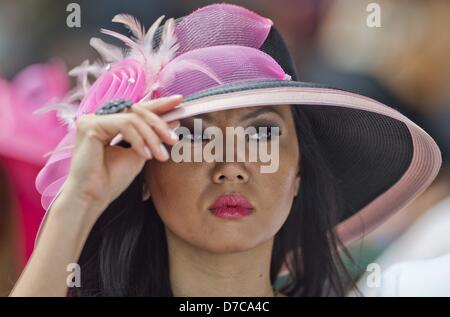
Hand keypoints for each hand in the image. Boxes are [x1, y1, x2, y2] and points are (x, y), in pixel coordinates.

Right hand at [64, 95, 181, 217]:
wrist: (94, 197)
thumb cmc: (113, 179)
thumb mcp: (141, 153)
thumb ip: (154, 136)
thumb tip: (174, 121)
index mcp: (110, 122)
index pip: (137, 109)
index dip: (159, 105)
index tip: (179, 102)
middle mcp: (100, 117)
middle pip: (137, 110)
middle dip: (160, 124)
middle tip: (174, 139)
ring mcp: (92, 119)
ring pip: (133, 118)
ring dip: (152, 137)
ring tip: (161, 155)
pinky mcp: (89, 125)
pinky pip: (124, 125)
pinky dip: (139, 140)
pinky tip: (145, 155)